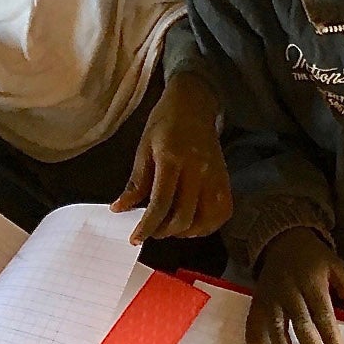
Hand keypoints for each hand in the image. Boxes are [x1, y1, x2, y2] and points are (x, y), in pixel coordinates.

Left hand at [110, 74, 231, 243]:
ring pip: (206, 219)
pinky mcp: (225, 178)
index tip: (135, 238)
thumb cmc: (165, 123)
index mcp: (172, 159)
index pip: (161, 203)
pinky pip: (222, 212)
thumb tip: (118, 209)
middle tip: (152, 231)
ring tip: (171, 228)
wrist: (194, 104)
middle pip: (184, 216)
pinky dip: (208, 225)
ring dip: (186, 232)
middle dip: (165, 231)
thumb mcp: (144, 148)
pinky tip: (193, 223)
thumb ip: (136, 182)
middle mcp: (197, 170)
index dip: (147, 226)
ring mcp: (215, 176)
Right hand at [245, 227, 343, 343]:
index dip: (331, 338)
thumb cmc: (315, 258)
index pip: (323, 314)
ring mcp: (272, 296)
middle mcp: (291, 291)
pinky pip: (253, 320)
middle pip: (302, 324)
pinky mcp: (258, 299)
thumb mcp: (337, 266)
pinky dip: (252, 338)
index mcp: (312, 283)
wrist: (284, 239)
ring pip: (277, 326)